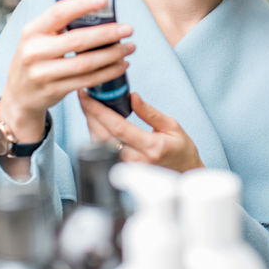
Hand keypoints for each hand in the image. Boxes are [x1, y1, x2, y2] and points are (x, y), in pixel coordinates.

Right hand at [0, 0, 135, 143]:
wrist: (19, 96)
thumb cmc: (35, 59)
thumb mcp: (38, 39)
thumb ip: (60, 27)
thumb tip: (99, 13)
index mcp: (31, 31)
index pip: (59, 13)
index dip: (82, 4)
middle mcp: (34, 51)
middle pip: (78, 40)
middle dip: (108, 33)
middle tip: (129, 29)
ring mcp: (43, 73)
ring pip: (86, 63)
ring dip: (113, 55)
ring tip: (130, 47)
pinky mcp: (54, 91)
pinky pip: (88, 81)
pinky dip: (108, 72)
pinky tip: (122, 65)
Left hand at [80, 91, 203, 173]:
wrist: (184, 173)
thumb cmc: (180, 149)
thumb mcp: (171, 125)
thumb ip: (150, 112)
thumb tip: (132, 96)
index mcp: (151, 146)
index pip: (118, 127)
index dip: (99, 111)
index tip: (87, 96)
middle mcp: (137, 159)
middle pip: (103, 136)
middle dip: (89, 114)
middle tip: (84, 96)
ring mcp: (128, 167)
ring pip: (99, 145)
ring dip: (91, 124)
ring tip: (89, 106)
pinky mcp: (123, 170)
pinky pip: (103, 151)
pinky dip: (96, 134)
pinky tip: (96, 122)